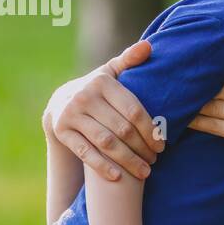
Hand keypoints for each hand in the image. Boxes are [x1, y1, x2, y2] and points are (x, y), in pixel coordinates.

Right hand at [44, 40, 163, 180]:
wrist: (60, 103)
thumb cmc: (97, 90)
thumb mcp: (111, 73)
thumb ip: (130, 61)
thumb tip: (149, 46)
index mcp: (102, 82)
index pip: (134, 110)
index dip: (151, 130)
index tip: (163, 145)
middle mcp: (85, 96)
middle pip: (122, 129)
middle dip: (142, 148)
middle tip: (156, 160)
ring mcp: (71, 115)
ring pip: (107, 143)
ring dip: (129, 160)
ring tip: (145, 172)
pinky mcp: (62, 132)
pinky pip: (86, 153)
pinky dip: (103, 166)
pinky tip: (120, 178)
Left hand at [188, 32, 223, 172]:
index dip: (216, 71)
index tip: (197, 68)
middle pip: (223, 87)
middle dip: (202, 87)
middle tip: (179, 82)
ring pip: (216, 106)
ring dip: (195, 104)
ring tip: (178, 99)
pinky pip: (215, 126)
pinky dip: (198, 123)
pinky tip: (185, 119)